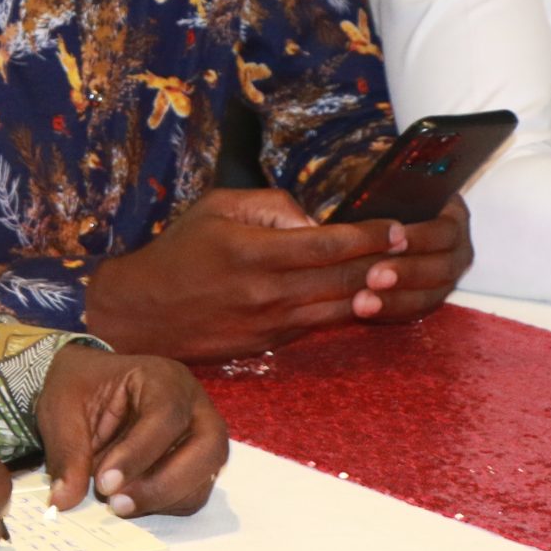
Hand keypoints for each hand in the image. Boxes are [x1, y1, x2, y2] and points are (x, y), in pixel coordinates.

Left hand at [33, 342, 228, 517]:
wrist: (89, 388)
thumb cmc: (80, 389)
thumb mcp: (62, 410)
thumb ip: (67, 453)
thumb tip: (65, 500)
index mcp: (162, 378)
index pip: (166, 416)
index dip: (138, 454)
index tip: (104, 483)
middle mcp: (193, 404)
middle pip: (207, 447)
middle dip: (162, 484)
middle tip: (117, 503)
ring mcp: (201, 434)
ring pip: (205, 476)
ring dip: (163, 498)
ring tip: (118, 504)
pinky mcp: (197, 463)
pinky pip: (195, 493)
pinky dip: (165, 505)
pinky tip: (132, 500)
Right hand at [84, 187, 407, 361]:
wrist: (139, 315)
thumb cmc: (177, 252)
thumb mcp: (216, 207)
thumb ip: (270, 205)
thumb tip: (315, 219)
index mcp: (254, 252)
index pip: (329, 244)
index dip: (370, 236)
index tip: (397, 227)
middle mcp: (266, 292)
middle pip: (343, 279)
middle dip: (383, 262)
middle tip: (411, 248)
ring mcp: (269, 324)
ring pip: (338, 308)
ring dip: (372, 292)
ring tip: (398, 275)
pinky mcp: (268, 345)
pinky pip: (317, 326)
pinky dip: (342, 311)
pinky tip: (362, 297)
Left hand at [352, 196, 473, 321]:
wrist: (365, 222)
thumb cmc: (372, 199)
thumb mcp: (374, 188)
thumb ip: (368, 191)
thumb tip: (346, 194)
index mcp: (452, 214)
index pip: (446, 230)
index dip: (422, 238)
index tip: (394, 238)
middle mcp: (456, 247)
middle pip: (443, 266)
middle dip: (408, 272)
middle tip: (373, 276)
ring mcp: (445, 276)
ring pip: (430, 295)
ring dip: (396, 300)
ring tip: (362, 302)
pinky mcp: (427, 298)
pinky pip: (416, 312)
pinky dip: (391, 313)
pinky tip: (366, 313)